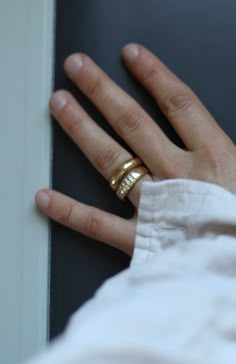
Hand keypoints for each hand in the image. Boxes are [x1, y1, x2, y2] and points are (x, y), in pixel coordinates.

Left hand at [35, 43, 235, 255]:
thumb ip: (224, 154)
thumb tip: (205, 133)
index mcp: (214, 158)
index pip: (178, 103)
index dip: (153, 75)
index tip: (130, 55)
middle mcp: (178, 176)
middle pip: (133, 123)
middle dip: (102, 92)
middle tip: (78, 69)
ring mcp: (155, 206)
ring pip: (111, 161)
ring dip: (82, 130)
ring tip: (60, 106)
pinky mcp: (140, 240)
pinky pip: (98, 224)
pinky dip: (70, 211)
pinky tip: (45, 198)